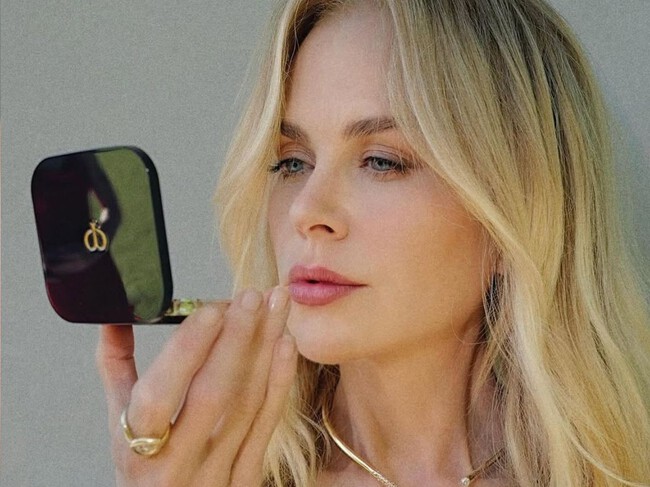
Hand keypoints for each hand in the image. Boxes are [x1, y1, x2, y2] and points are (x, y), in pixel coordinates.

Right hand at [96, 287, 296, 485]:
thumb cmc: (142, 465)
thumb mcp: (119, 423)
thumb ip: (116, 366)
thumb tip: (113, 315)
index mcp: (136, 449)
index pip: (158, 397)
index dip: (185, 352)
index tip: (211, 309)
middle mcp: (176, 465)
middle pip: (213, 395)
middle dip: (236, 339)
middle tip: (252, 296)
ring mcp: (216, 475)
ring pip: (247, 403)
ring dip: (264, 348)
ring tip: (276, 306)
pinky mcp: (247, 479)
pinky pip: (267, 424)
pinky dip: (279, 381)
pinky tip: (285, 344)